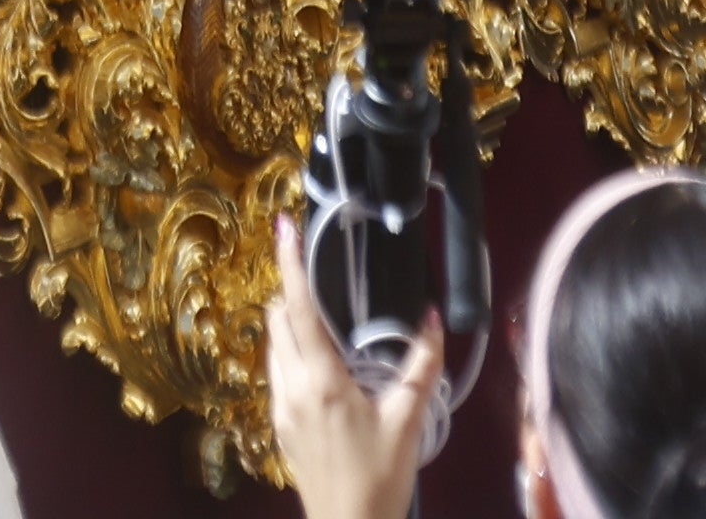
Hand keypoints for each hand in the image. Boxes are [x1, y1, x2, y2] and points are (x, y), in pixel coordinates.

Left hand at [263, 221, 445, 518]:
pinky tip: (318, 362)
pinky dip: (290, 353)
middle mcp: (291, 388)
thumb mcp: (408, 420)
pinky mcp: (279, 428)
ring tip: (319, 314)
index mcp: (321, 380)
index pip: (298, 309)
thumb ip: (423, 365)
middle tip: (314, 272)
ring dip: (288, 324)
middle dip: (290, 291)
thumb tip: (432, 318)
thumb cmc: (380, 477)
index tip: (283, 227)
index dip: (289, 264)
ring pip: (273, 348)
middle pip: (277, 322)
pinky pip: (277, 374)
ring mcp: (280, 409)